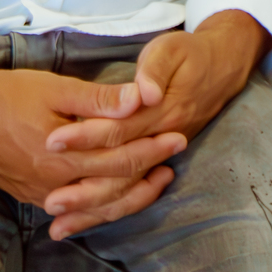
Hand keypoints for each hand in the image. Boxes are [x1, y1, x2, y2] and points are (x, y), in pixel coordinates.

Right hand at [0, 65, 184, 235]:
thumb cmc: (11, 94)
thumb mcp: (56, 88)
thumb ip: (99, 99)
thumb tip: (139, 98)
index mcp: (64, 157)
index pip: (120, 159)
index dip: (152, 148)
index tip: (177, 136)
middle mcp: (55, 183)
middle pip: (113, 185)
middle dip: (148, 169)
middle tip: (176, 152)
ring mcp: (42, 193)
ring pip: (95, 204)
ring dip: (128, 195)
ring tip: (155, 180)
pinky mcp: (32, 194)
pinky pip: (74, 208)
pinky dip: (98, 206)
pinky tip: (114, 201)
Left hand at [43, 13, 269, 238]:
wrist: (221, 69)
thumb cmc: (188, 55)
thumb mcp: (170, 50)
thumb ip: (155, 69)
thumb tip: (145, 93)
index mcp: (162, 110)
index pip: (119, 129)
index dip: (86, 135)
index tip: (53, 140)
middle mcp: (162, 138)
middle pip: (119, 167)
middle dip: (83, 184)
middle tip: (50, 198)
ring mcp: (162, 154)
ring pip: (127, 187)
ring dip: (93, 206)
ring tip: (59, 221)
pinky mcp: (159, 160)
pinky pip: (134, 190)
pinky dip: (109, 207)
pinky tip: (84, 218)